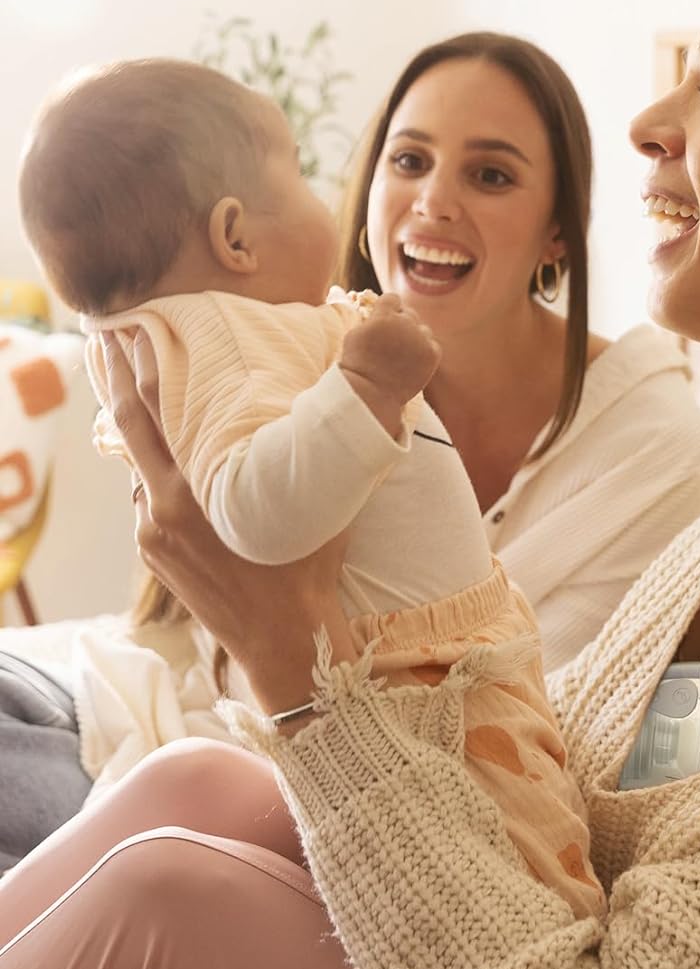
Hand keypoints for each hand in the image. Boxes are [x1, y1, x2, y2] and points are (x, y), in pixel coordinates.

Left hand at [102, 332, 356, 713]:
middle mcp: (160, 510)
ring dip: (143, 430)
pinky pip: (150, 498)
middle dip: (116, 378)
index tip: (129, 326)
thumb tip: (322, 393)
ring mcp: (152, 535)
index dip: (137, 365)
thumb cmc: (308, 566)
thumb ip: (297, 447)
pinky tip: (174, 461)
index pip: (151, 411)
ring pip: (141, 466)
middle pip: (127, 428)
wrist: (286, 641)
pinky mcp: (154, 554)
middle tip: (109, 334)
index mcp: (193, 490)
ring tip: (144, 391)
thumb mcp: (309, 496)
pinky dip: (158, 472)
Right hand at [339, 293, 440, 435]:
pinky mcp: (432, 354)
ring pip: (422, 329)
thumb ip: (371, 319)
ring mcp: (421, 339)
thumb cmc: (357, 365)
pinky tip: (411, 363)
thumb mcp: (354, 334)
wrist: (371, 394)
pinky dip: (424, 351)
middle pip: (409, 313)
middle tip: (392, 341)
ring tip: (401, 355)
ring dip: (414, 336)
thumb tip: (377, 310)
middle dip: (401, 323)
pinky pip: (432, 345)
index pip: (392, 299)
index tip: (383, 319)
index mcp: (384, 316)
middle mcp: (405, 323)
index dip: (387, 308)